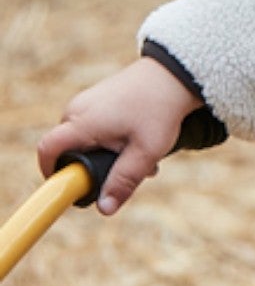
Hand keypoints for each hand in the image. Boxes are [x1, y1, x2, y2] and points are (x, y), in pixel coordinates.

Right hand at [38, 57, 202, 214]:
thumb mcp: (145, 153)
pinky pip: (96, 128)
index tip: (65, 189)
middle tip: (127, 175)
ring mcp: (86, 102)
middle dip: (94, 168)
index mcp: (81, 122)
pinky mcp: (98, 100)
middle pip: (70, 149)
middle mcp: (77, 110)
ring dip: (110, 155)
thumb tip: (105, 209)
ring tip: (143, 158)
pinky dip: (113, 141)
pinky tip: (141, 144)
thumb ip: (123, 181)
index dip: (50, 172)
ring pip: (86, 140)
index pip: (48, 149)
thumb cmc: (159, 112)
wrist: (173, 76)